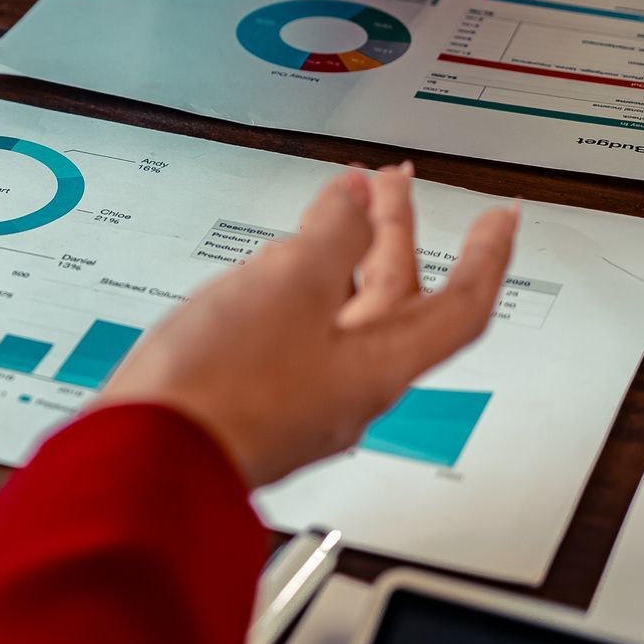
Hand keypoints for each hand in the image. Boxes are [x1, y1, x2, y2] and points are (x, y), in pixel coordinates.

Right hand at [100, 165, 517, 488]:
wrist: (142, 456)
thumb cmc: (219, 389)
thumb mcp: (289, 284)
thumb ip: (332, 232)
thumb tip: (356, 197)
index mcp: (378, 366)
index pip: (459, 306)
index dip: (485, 254)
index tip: (501, 218)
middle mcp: (348, 388)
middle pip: (391, 302)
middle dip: (393, 234)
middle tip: (392, 186)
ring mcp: (299, 398)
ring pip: (339, 316)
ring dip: (341, 258)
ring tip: (328, 214)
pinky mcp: (253, 401)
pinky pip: (294, 336)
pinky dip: (297, 290)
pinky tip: (268, 274)